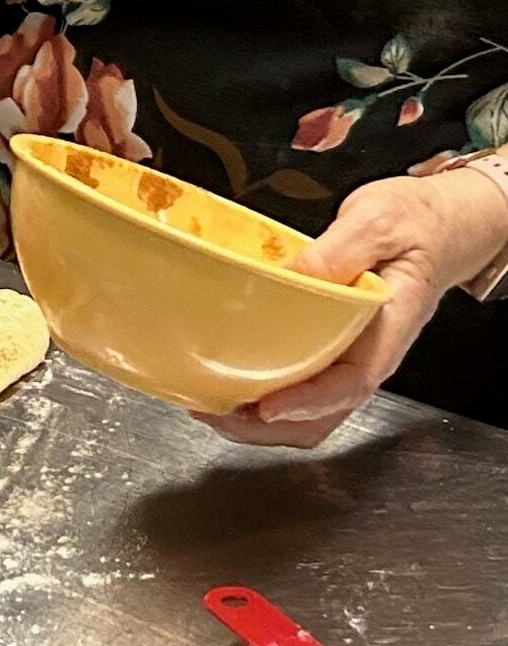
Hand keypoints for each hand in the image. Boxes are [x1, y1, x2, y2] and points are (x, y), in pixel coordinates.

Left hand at [195, 169, 507, 447]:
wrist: (437, 225)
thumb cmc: (415, 224)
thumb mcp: (379, 221)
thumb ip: (340, 249)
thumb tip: (296, 275)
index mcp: (387, 330)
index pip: (351, 383)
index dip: (307, 402)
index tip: (267, 406)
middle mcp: (367, 354)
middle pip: (320, 415)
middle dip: (264, 424)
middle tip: (212, 409)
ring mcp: (348, 357)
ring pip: (306, 413)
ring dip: (257, 420)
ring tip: (209, 404)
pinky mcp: (329, 350)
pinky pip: (298, 388)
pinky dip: (260, 396)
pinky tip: (226, 383)